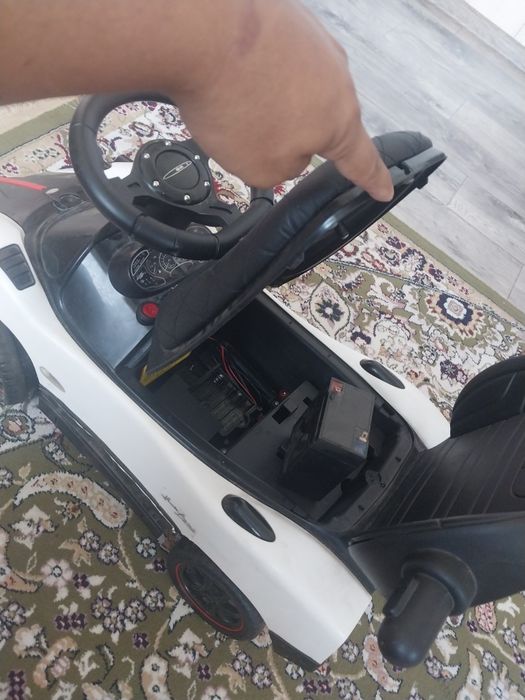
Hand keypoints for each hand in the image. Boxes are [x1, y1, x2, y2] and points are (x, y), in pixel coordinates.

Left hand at [175, 0, 393, 199]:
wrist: (202, 29)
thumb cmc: (235, 100)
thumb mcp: (262, 169)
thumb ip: (285, 168)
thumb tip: (287, 147)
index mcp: (338, 119)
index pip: (361, 160)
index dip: (372, 180)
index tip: (383, 190)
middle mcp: (334, 73)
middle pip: (317, 117)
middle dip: (287, 130)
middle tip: (252, 135)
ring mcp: (310, 39)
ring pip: (290, 85)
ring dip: (264, 98)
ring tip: (232, 100)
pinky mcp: (283, 16)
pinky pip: (268, 57)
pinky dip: (250, 71)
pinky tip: (227, 74)